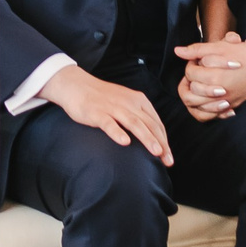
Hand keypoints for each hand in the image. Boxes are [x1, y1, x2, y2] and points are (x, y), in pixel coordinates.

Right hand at [43, 66, 172, 165]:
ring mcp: (112, 107)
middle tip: (168, 161)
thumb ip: (138, 116)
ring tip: (156, 153)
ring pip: (134, 123)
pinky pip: (108, 123)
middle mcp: (128, 103)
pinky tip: (124, 142)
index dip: (165, 140)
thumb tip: (153, 137)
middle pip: (149, 124)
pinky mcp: (96, 112)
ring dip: (147, 138)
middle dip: (161, 143)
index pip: (156, 122)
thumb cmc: (102, 98)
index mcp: (138, 100)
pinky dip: (117, 132)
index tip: (169, 156)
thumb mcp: (125, 102)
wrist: (76, 84)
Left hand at [174, 33, 245, 119]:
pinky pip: (211, 115)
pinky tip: (204, 98)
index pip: (190, 74)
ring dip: (193, 95)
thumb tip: (177, 51)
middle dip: (190, 80)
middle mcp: (221, 93)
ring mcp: (227, 101)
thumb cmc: (244, 53)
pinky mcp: (233, 105)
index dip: (190, 64)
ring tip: (197, 83)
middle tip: (196, 70)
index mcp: (216, 77)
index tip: (196, 60)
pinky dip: (204, 109)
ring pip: (198, 107)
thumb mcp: (220, 47)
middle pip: (191, 92)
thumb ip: (197, 50)